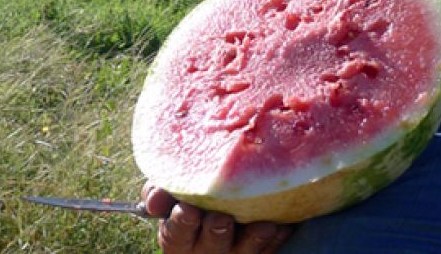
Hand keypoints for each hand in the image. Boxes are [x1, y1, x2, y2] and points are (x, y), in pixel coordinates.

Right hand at [143, 184, 291, 253]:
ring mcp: (235, 252)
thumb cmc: (190, 201)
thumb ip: (160, 192)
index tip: (187, 210)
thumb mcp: (170, 197)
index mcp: (179, 237)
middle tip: (221, 219)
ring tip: (263, 225)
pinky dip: (278, 235)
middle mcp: (206, 249)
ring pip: (244, 249)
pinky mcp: (259, 251)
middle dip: (216, 232)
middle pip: (212, 243)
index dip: (180, 223)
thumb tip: (155, 196)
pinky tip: (285, 223)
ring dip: (253, 237)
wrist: (221, 209)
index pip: (175, 234)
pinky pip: (271, 246)